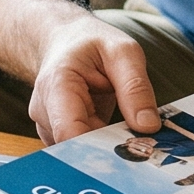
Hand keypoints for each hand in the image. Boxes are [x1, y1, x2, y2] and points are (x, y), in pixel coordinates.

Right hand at [0, 0, 160, 143]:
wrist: (65, 42)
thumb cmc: (92, 44)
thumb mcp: (123, 52)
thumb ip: (135, 87)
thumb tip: (148, 126)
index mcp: (57, 85)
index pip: (69, 131)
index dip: (99, 148)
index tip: (132, 150)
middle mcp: (45, 110)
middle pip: (75, 146)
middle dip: (109, 148)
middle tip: (141, 145)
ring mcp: (48, 125)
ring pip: (78, 151)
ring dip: (106, 146)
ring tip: (127, 130)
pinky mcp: (56, 134)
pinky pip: (79, 148)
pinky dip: (100, 145)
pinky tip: (114, 133)